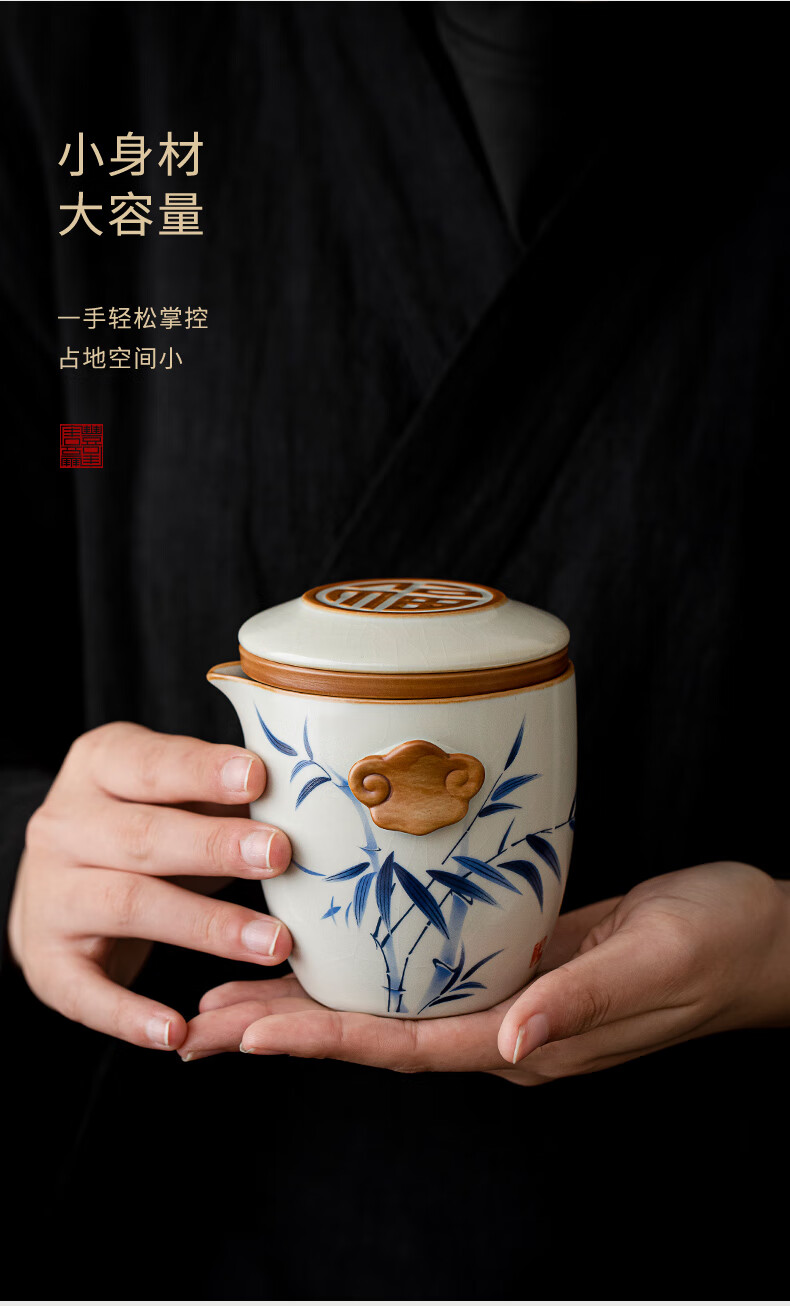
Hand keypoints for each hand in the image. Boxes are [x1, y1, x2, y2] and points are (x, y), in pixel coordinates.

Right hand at [8, 722, 293, 1050]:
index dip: (203, 771)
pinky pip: (86, 993)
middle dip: (216, 847)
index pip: (151, 765)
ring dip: (205, 927)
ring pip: (130, 906)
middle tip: (279, 855)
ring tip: (273, 943)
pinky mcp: (47, 960)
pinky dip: (130, 1016)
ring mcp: (51, 894)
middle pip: (144, 837)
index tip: (259, 777)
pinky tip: (177, 1031)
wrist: (58, 885)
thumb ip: (224, 791)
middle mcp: (63, 826)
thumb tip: (308, 791)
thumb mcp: (175, 794)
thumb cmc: (145, 826)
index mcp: (99, 767)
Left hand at [179, 863, 789, 1080]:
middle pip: (376, 1036)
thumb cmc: (716, 945)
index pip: (403, 1047)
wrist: (763, 938)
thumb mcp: (652, 963)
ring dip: (311, 1004)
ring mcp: (510, 998)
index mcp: (528, 1042)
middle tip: (200, 1026)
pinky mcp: (520, 961)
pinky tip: (333, 950)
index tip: (244, 1035)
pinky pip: (427, 974)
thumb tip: (509, 1040)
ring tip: (234, 999)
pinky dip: (366, 969)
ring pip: (390, 1007)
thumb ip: (581, 1001)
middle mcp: (506, 1029)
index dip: (320, 1038)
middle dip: (286, 1031)